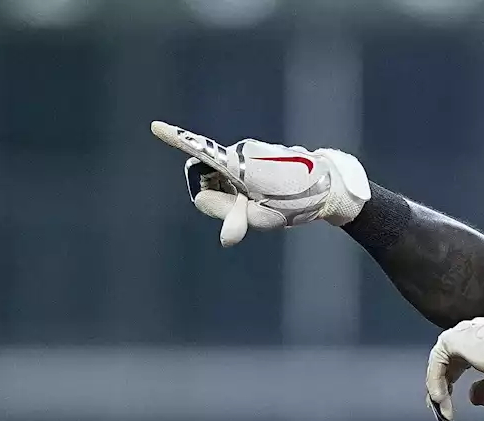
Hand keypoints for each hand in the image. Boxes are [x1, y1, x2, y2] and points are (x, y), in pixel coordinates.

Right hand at [151, 120, 371, 246]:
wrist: (327, 186)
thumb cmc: (295, 202)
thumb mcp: (264, 217)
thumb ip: (235, 218)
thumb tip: (221, 230)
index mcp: (239, 163)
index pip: (201, 152)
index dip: (176, 140)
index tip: (155, 127)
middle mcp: (241, 153)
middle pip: (207, 177)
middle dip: (217, 197)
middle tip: (244, 212)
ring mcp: (248, 153)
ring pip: (223, 179)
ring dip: (233, 195)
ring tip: (264, 202)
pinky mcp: (255, 157)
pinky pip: (235, 177)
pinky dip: (242, 191)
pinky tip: (266, 196)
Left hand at [425, 318, 483, 420]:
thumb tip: (472, 397)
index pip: (460, 360)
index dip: (452, 383)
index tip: (449, 405)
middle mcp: (474, 332)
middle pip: (447, 361)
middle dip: (442, 387)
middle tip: (440, 410)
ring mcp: (464, 334)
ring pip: (440, 362)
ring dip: (439, 388)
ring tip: (443, 411)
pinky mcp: (455, 340)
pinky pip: (437, 364)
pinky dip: (436, 383)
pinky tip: (441, 401)